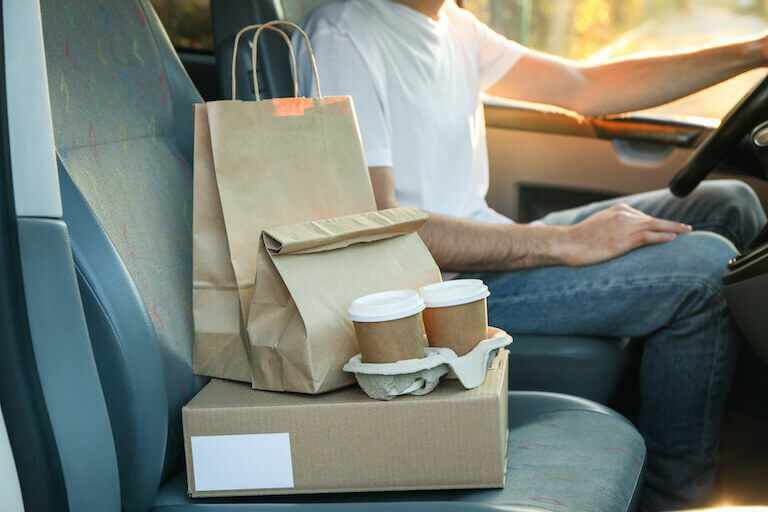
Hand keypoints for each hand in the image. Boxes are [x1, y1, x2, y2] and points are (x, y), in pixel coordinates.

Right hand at [557, 203, 691, 266]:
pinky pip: (649, 237)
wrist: (567, 243)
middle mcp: (623, 215)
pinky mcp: (625, 240)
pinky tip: (673, 238)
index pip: (642, 216)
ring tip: (686, 232)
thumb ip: (611, 225)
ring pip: (656, 226)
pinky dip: (663, 236)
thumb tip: (617, 234)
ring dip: (674, 228)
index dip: (656, 224)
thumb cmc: (578, 239)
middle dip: (670, 224)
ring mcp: (625, 227)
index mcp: (617, 209)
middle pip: (652, 219)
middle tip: (685, 228)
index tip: (667, 228)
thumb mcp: (596, 226)